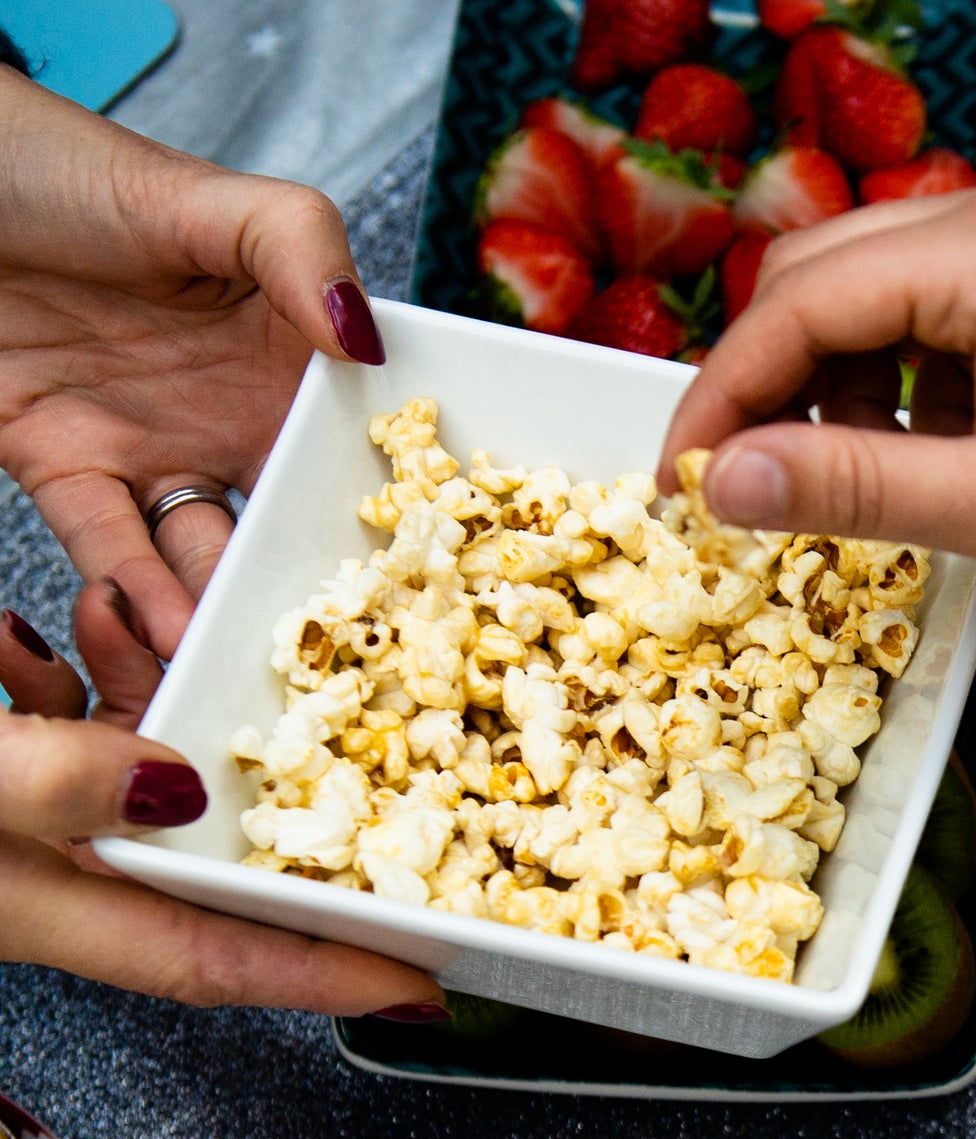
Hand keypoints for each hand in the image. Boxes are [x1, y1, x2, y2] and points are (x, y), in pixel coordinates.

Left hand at [0, 67, 386, 659]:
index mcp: (286, 358)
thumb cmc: (68, 167)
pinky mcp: (67, 472)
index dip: (396, 510)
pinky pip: (112, 551)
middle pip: (289, 525)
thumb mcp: (208, 196)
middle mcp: (231, 419)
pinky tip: (174, 628)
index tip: (430, 572)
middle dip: (319, 591)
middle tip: (350, 655)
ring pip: (205, 557)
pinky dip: (140, 597)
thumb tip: (369, 344)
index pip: (356, 450)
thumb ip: (301, 249)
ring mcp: (152, 451)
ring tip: (256, 655)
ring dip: (228, 609)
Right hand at [0, 605, 443, 1014]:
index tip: (423, 990)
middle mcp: (47, 876)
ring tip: (145, 618)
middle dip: (277, 808)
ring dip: (150, 690)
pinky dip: (71, 666)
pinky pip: (48, 720)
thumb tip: (178, 784)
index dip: (328, 975)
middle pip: (201, 861)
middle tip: (366, 767)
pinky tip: (74, 620)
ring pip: (125, 766)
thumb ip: (53, 782)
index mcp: (52, 911)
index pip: (220, 959)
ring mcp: (12, 820)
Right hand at [663, 178, 975, 615]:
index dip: (725, 392)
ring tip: (854, 493)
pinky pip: (929, 331)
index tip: (683, 476)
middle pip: (822, 281)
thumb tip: (725, 482)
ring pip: (871, 307)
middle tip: (742, 489)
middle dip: (771, 387)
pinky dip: (897, 400)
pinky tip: (917, 469)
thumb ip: (852, 488)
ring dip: (836, 399)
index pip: (800, 300)